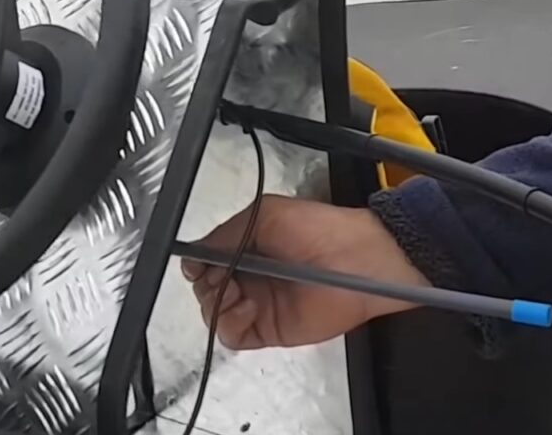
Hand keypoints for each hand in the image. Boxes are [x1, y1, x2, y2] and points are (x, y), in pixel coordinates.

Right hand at [181, 195, 429, 350]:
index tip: (198, 264)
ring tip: (237, 293)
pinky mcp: (268, 329)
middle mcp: (249, 277)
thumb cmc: (318, 230)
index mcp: (247, 248)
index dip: (197, 265)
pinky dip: (229, 324)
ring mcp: (257, 305)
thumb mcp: (266, 215)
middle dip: (205, 284)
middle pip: (205, 290)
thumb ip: (226, 233)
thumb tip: (196, 253)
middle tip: (221, 277)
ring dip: (215, 304)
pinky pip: (232, 336)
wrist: (355, 259)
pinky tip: (245, 308)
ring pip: (214, 314)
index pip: (205, 262)